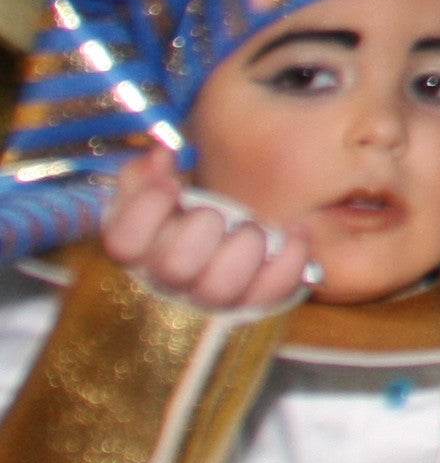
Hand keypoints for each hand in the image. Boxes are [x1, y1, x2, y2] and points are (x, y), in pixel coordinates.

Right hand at [98, 148, 310, 311]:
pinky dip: (288, 260)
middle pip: (174, 266)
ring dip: (244, 248)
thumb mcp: (163, 192)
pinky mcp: (254, 305)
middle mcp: (171, 282)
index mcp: (142, 251)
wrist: (238, 247)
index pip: (123, 242)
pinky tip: (295, 232)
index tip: (173, 185)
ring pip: (219, 289)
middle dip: (202, 228)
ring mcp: (212, 300)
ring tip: (255, 229)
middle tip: (217, 214)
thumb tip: (159, 157)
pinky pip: (271, 292)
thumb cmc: (191, 218)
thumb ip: (148, 174)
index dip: (145, 210)